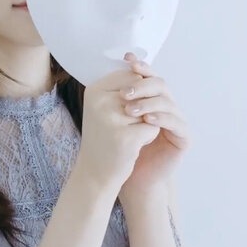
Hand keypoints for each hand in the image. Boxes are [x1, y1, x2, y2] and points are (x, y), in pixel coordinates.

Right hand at [72, 67, 160, 194]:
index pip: (131, 76)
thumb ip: (123, 87)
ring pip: (149, 110)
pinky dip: (148, 137)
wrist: (95, 172)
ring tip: (126, 135)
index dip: (135, 94)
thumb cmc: (104, 137)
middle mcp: (100, 102)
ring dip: (144, 123)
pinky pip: (153, 127)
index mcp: (93, 90)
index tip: (120, 112)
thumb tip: (145, 74)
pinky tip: (132, 146)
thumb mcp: (105, 107)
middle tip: (121, 127)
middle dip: (141, 110)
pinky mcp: (126, 137)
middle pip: (142, 93)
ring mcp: (111, 120)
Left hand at [117, 53, 190, 205]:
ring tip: (129, 109)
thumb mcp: (116, 117)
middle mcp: (167, 106)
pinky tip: (147, 120)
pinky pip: (176, 122)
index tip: (126, 62)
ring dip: (148, 103)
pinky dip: (161, 118)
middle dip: (142, 85)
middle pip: (160, 84)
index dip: (140, 67)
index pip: (149, 75)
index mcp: (152, 98)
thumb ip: (118, 94)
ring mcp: (177, 120)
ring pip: (167, 102)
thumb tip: (113, 66)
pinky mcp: (183, 137)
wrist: (132, 177)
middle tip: (123, 93)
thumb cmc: (122, 147)